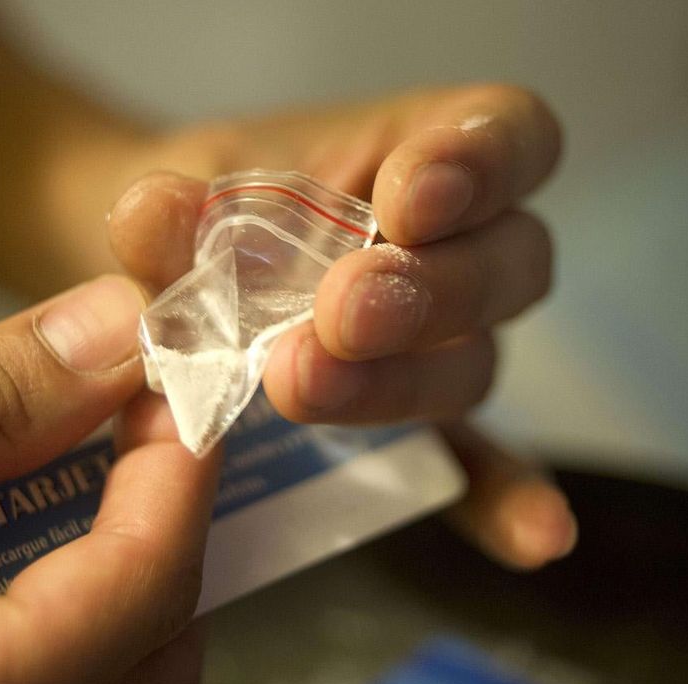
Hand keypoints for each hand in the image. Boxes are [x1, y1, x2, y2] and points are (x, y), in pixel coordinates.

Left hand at [113, 84, 575, 568]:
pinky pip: (476, 462)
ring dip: (402, 381)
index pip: (507, 135)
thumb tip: (155, 214)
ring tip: (303, 387)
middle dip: (429, 291)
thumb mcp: (178, 197)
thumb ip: (171, 210)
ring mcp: (445, 342)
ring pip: (476, 361)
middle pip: (508, 263)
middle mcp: (458, 246)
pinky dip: (500, 497)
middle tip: (341, 316)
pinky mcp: (419, 425)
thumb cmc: (193, 213)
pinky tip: (532, 542)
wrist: (158, 278)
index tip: (408, 200)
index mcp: (421, 151)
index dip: (480, 164)